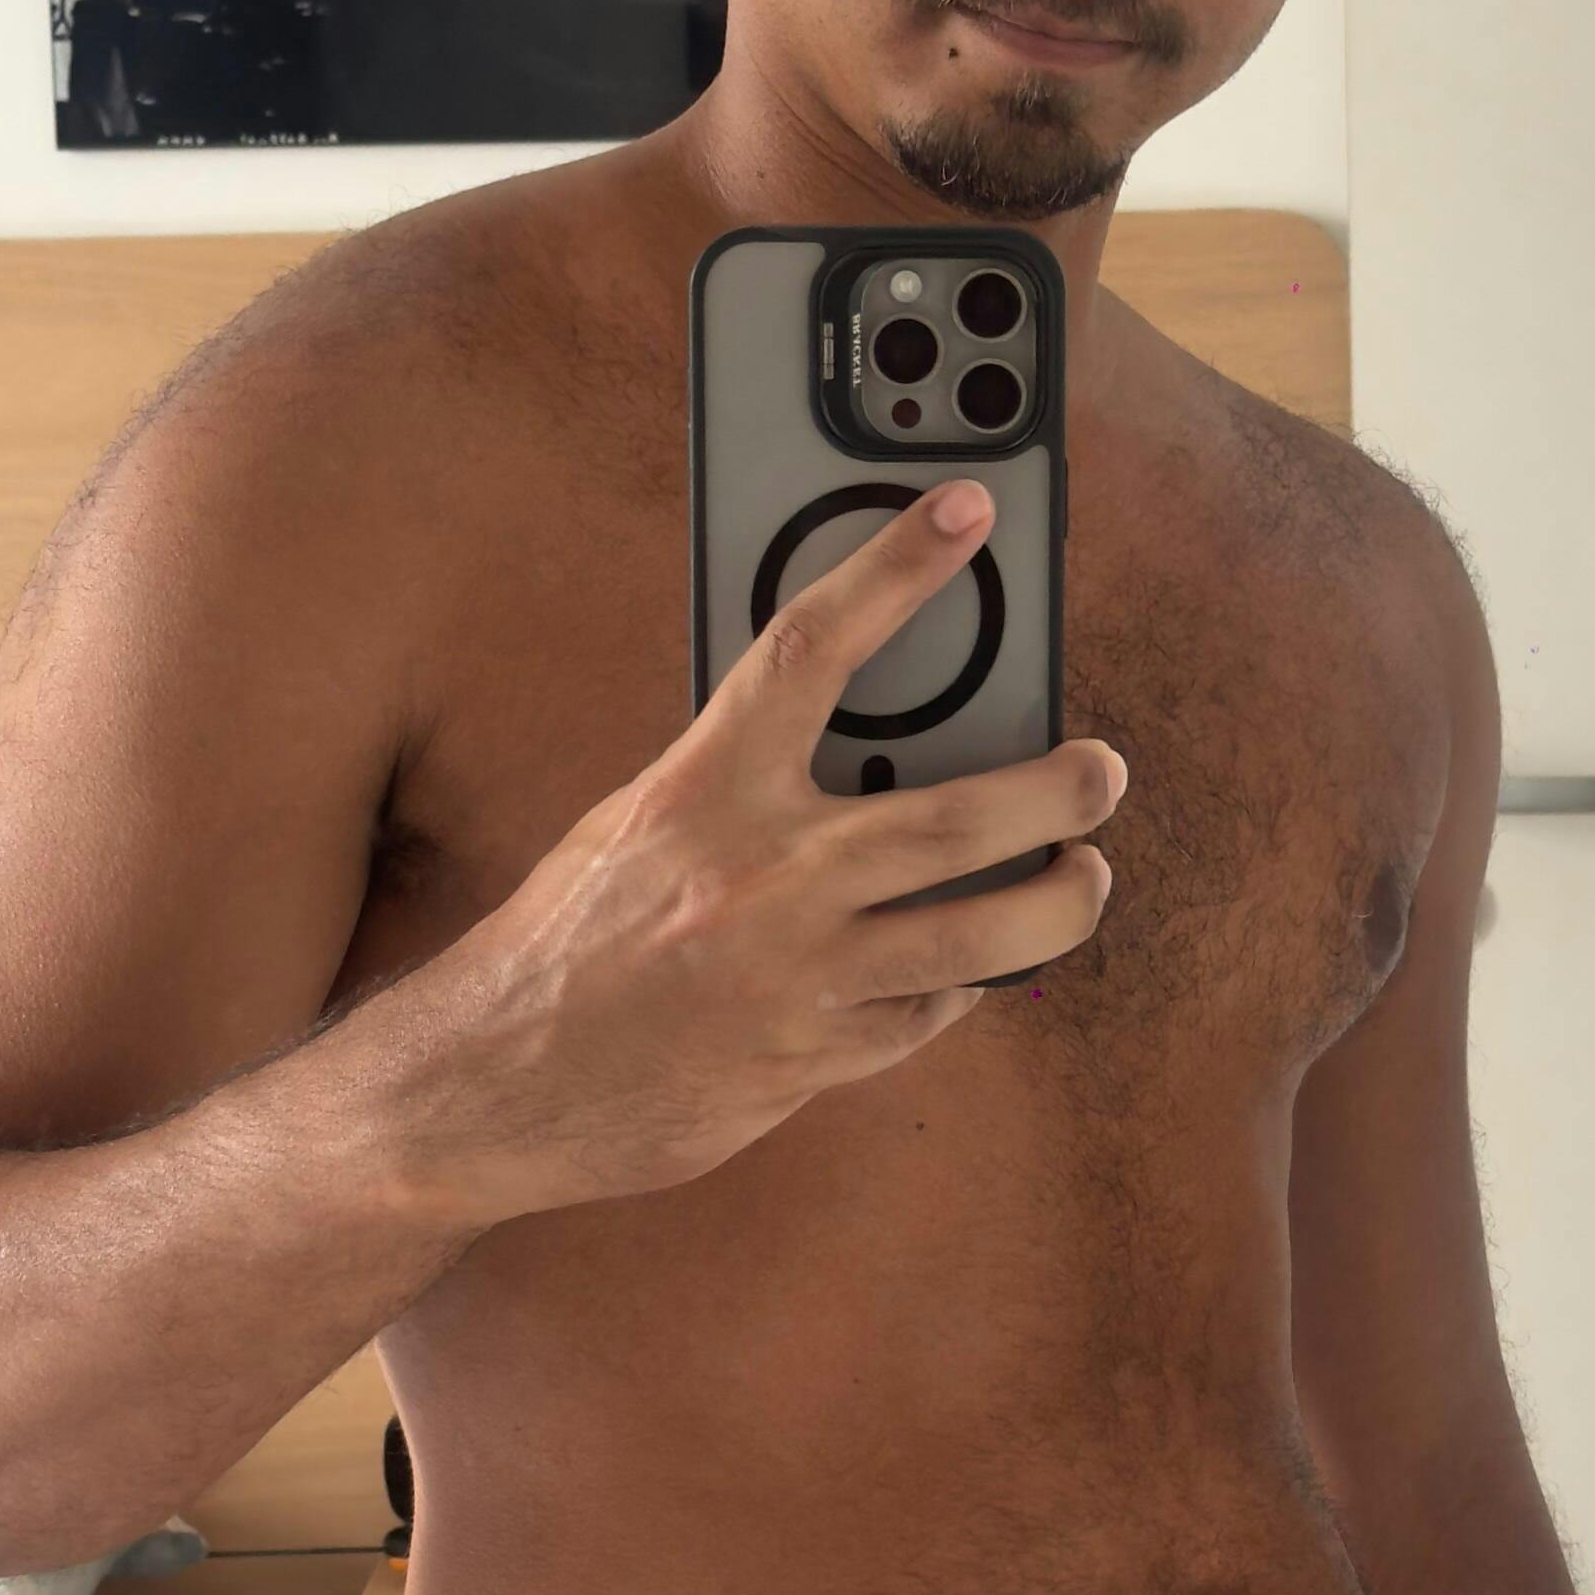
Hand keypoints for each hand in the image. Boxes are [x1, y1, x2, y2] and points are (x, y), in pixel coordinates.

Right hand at [421, 478, 1124, 1210]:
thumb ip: (740, 784)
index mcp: (702, 792)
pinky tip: (966, 967)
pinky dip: (959, 984)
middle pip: (955, 816)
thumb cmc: (566, 939)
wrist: (492, 1084)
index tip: (966, 510)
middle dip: (1058, 788)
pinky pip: (926, 1013)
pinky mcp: (812, 1062)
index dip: (897, 566)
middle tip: (1102, 770)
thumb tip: (863, 746)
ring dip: (1060, 901)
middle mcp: (761, 878)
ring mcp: (796, 978)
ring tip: (1088, 875)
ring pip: (981, 933)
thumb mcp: (637, 824)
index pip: (814, 648)